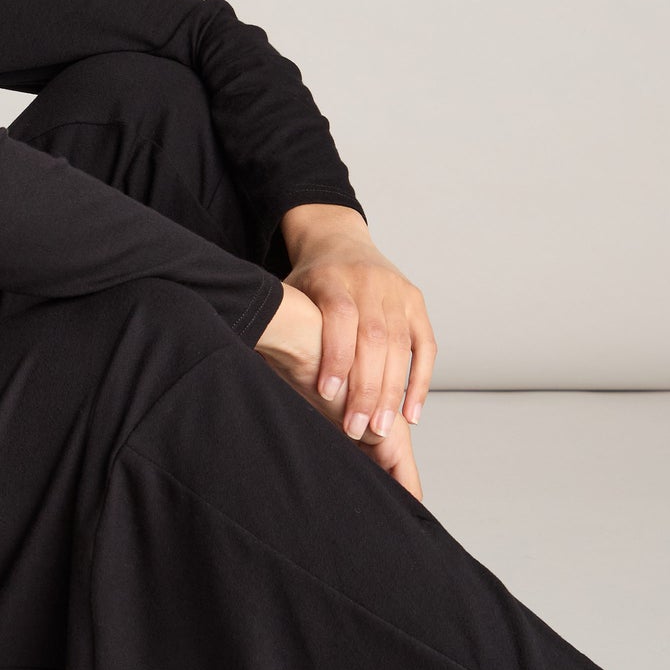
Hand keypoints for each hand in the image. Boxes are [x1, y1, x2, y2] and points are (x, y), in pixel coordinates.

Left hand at [255, 274, 426, 499]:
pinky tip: (410, 413)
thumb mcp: (286, 292)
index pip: (338, 316)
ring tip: (379, 428)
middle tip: (356, 428)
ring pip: (399, 346)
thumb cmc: (309, 281)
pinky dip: (420, 381)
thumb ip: (276, 321)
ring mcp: (397, 292)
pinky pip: (425, 346)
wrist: (341, 240)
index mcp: (333, 276)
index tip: (326, 394)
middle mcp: (370, 282)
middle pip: (373, 337)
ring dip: (392, 392)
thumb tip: (243, 352)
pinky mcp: (416, 303)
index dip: (335, 355)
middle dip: (365, 387)